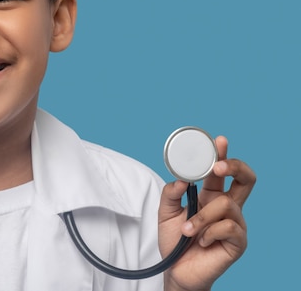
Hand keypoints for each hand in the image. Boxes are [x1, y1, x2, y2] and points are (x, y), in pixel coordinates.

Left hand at [158, 136, 255, 290]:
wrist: (176, 271)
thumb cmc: (175, 241)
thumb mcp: (165, 212)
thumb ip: (171, 193)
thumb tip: (181, 179)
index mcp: (211, 196)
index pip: (222, 171)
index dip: (222, 154)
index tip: (218, 140)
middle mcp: (227, 207)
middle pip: (246, 179)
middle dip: (235, 166)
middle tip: (218, 167)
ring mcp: (235, 223)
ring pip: (226, 204)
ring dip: (202, 216)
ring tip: (188, 230)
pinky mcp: (238, 241)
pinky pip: (228, 227)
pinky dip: (208, 232)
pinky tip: (200, 240)